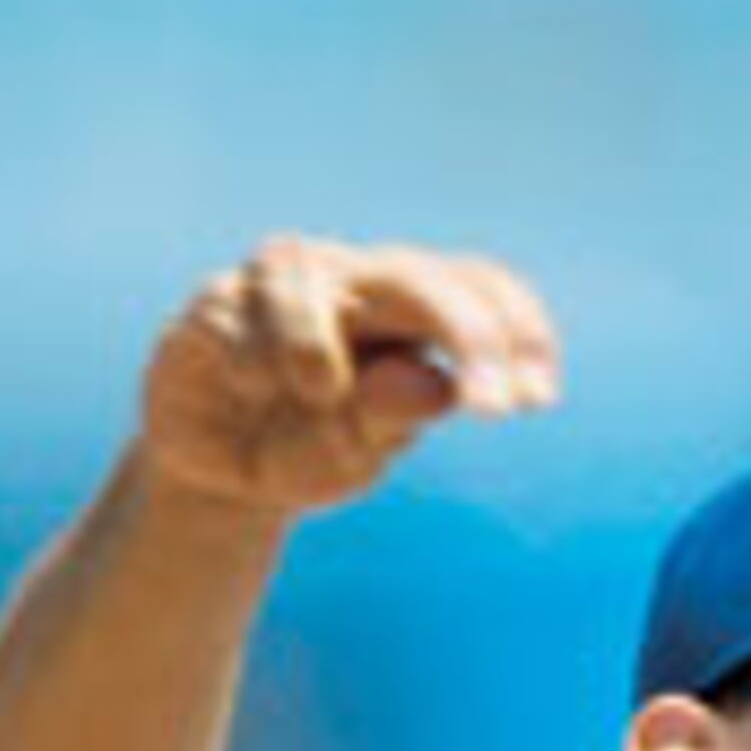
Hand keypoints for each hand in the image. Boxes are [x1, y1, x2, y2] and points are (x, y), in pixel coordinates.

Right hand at [138, 233, 560, 517]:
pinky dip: (253, 359)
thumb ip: (391, 417)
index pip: (476, 285)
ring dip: (318, 346)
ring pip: (305, 276)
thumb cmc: (301, 451)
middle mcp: (349, 280)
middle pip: (415, 274)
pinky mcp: (214, 303)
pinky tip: (248, 388)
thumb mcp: (355, 451)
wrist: (215, 476)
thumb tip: (434, 382)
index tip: (537, 400)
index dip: (515, 329)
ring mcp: (278, 284)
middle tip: (491, 407)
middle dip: (465, 331)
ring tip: (316, 396)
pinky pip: (238, 315)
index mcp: (405, 308)